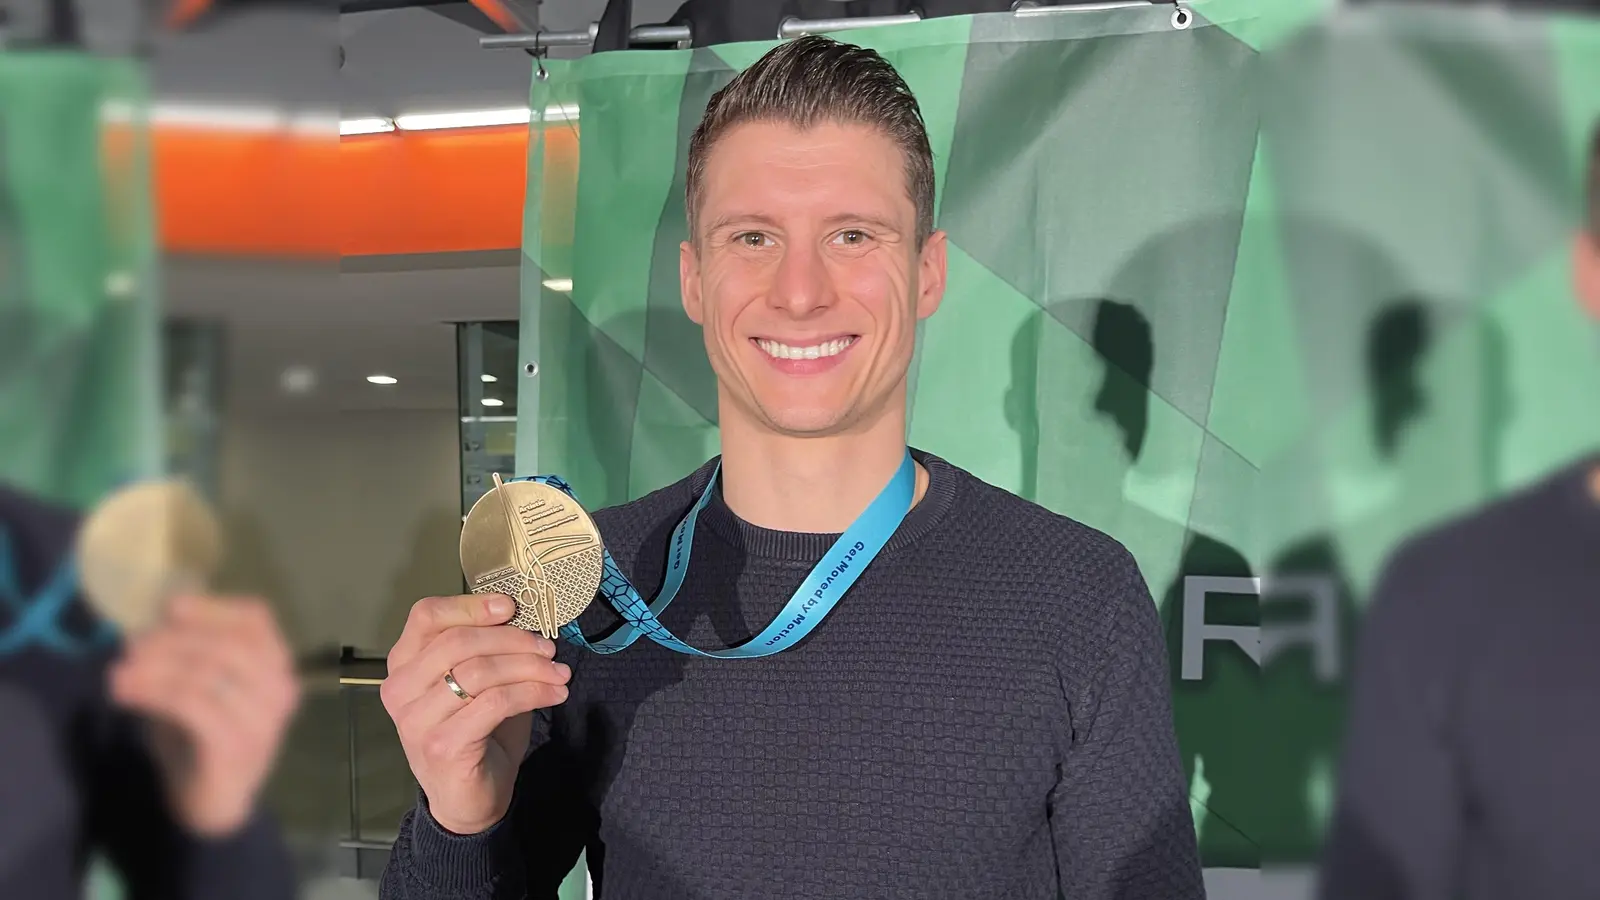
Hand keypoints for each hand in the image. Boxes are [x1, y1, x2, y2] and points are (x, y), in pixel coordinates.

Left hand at [108, 595, 301, 837]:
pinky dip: (153, 693)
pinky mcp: (236, 746)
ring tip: (117, 674)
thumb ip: (184, 656)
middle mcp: (280, 689)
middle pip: (228, 643)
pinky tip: (124, 694)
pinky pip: (192, 705)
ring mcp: (263, 720)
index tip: (168, 608)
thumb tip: (143, 629)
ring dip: (155, 667)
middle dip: (173, 640)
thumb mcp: (196, 687)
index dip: (212, 608)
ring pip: (207, 673)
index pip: (255, 620)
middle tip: (129, 647)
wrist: (211, 805)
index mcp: (277, 667)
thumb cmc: (202, 739)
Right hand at [381, 594, 571, 835]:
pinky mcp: (442, 745)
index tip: (512, 606)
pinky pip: (495, 703)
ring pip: (479, 671)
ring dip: (529, 667)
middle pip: (457, 641)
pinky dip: (532, 692)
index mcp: (404, 664)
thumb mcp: (478, 684)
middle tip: (549, 649)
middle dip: (512, 639)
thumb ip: (487, 650)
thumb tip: (525, 617)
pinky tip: (554, 694)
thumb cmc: (475, 735)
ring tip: (559, 674)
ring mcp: (416, 720)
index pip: (426, 616)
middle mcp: (400, 689)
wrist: (467, 801)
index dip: (471, 605)